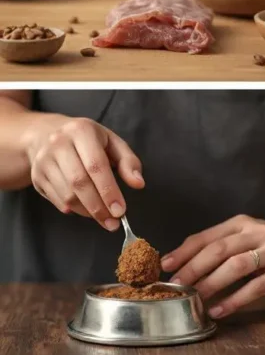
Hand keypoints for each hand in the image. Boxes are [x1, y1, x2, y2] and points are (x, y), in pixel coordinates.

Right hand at [23, 117, 143, 229]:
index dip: (109, 190)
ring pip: (66, 194)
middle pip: (79, 182)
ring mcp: (43, 161)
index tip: (120, 210)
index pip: (96, 166)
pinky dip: (74, 210)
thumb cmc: (88, 140)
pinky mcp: (36, 176)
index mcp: (81, 131)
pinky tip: (86, 209)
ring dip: (87, 211)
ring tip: (104, 218)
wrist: (46, 134)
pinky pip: (56, 200)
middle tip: (113, 222)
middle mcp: (58, 144)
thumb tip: (138, 183)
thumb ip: (128, 161)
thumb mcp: (112, 142)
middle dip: (98, 207)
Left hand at [161, 214, 264, 318]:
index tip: (165, 266)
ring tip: (196, 298)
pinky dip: (236, 299)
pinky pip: (258, 286)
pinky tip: (220, 309)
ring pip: (238, 266)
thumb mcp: (245, 235)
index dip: (184, 251)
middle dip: (194, 269)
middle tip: (177, 286)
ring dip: (213, 283)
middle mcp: (258, 233)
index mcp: (242, 223)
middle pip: (220, 250)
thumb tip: (178, 262)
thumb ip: (218, 244)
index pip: (208, 236)